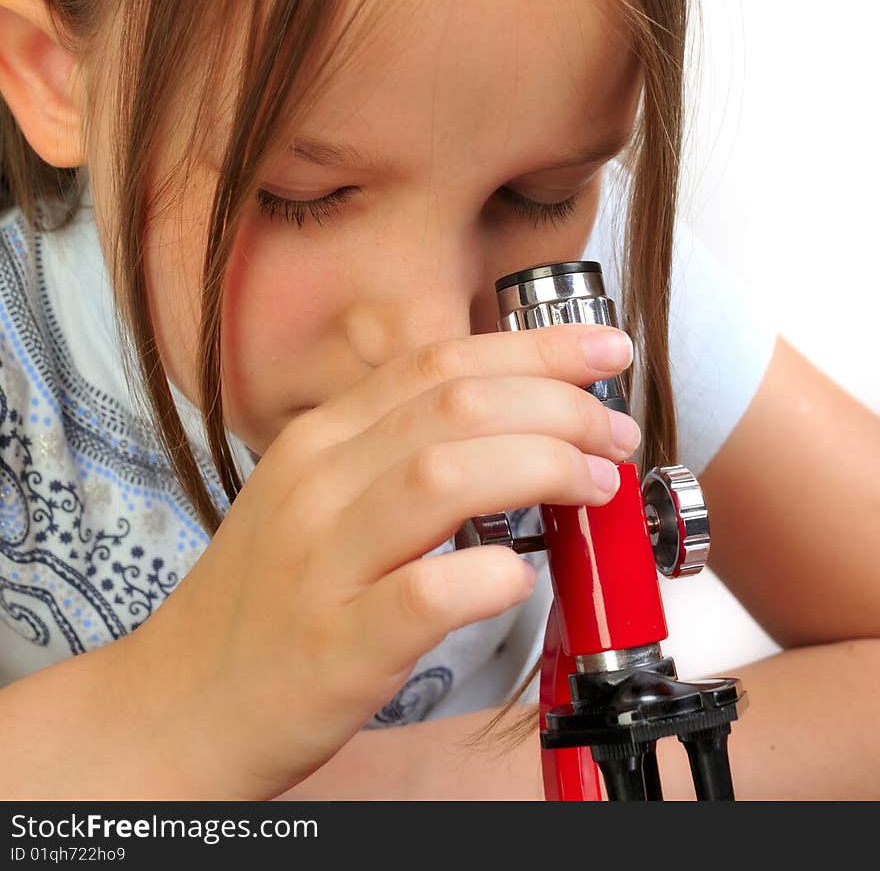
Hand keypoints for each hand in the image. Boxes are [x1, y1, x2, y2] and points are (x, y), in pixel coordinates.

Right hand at [125, 321, 635, 797]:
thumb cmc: (267, 599)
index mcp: (318, 440)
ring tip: (594, 483)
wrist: (183, 701)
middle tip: (614, 429)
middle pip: (453, 405)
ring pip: (441, 477)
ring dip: (538, 467)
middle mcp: (317, 484)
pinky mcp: (336, 643)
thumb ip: (394, 450)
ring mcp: (323, 563)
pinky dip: (487, 576)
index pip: (436, 362)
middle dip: (556, 403)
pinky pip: (422, 594)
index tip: (602, 349)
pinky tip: (523, 574)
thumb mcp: (315, 496)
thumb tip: (510, 419)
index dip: (532, 348)